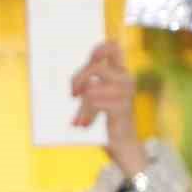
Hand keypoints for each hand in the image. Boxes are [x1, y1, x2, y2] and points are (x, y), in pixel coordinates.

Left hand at [69, 41, 146, 176]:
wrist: (123, 143)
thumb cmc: (106, 119)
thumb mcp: (94, 99)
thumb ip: (86, 86)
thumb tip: (65, 83)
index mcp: (120, 72)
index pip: (113, 48)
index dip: (98, 48)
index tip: (87, 59)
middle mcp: (125, 79)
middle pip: (96, 67)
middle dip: (78, 77)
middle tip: (72, 94)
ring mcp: (125, 93)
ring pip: (92, 90)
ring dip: (81, 107)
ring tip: (78, 121)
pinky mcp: (122, 108)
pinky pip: (96, 102)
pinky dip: (85, 115)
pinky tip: (82, 125)